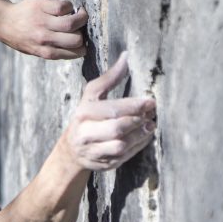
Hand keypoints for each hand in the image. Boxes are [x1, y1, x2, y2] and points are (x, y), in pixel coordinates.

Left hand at [0, 0, 87, 59]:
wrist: (2, 21)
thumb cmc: (22, 37)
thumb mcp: (36, 50)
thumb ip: (55, 49)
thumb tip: (79, 45)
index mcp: (45, 51)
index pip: (75, 52)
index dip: (83, 46)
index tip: (82, 40)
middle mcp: (44, 38)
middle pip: (76, 39)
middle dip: (83, 33)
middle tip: (81, 27)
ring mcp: (42, 22)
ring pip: (72, 22)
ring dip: (82, 17)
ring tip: (81, 14)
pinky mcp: (41, 6)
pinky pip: (64, 6)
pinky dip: (69, 6)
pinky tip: (65, 8)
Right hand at [64, 53, 156, 170]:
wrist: (71, 150)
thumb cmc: (86, 117)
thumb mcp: (92, 96)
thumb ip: (109, 78)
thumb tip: (126, 57)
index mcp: (83, 113)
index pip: (112, 110)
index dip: (134, 106)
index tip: (151, 102)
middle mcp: (85, 134)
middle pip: (116, 129)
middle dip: (137, 122)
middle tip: (152, 115)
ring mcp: (93, 152)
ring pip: (120, 146)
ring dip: (139, 136)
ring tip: (150, 126)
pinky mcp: (103, 165)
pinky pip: (123, 157)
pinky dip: (137, 147)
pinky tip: (145, 137)